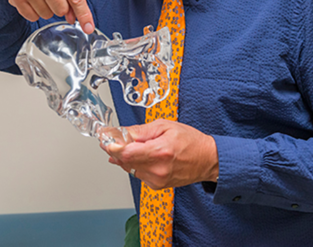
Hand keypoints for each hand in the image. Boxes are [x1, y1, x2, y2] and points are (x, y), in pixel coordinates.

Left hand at [103, 120, 218, 189]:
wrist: (208, 160)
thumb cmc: (190, 141)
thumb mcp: (165, 126)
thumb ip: (141, 131)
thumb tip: (122, 133)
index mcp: (160, 152)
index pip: (126, 153)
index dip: (112, 146)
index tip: (104, 139)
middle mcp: (157, 169)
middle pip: (125, 161)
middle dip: (115, 150)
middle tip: (110, 139)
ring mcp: (157, 180)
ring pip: (129, 168)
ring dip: (125, 157)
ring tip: (129, 145)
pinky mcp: (157, 186)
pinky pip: (138, 174)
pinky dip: (135, 164)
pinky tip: (140, 156)